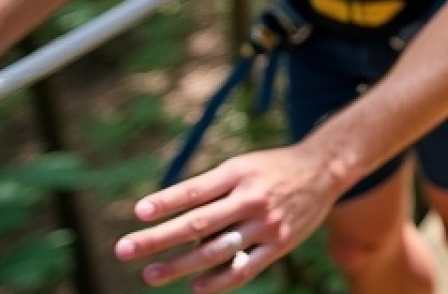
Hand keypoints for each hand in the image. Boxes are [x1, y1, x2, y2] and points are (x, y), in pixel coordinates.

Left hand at [116, 145, 343, 291]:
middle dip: (158, 239)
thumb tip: (170, 218)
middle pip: (197, 223)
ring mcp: (266, 224)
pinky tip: (196, 287)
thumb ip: (212, 190)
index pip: (196, 189)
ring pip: (216, 250)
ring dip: (180, 265)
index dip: (167, 201)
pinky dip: (219, 281)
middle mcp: (252, 198)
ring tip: (150, 274)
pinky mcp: (280, 244)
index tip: (138, 212)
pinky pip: (245, 268)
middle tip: (124, 250)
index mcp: (239, 174)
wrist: (324, 170)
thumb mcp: (243, 166)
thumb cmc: (271, 170)